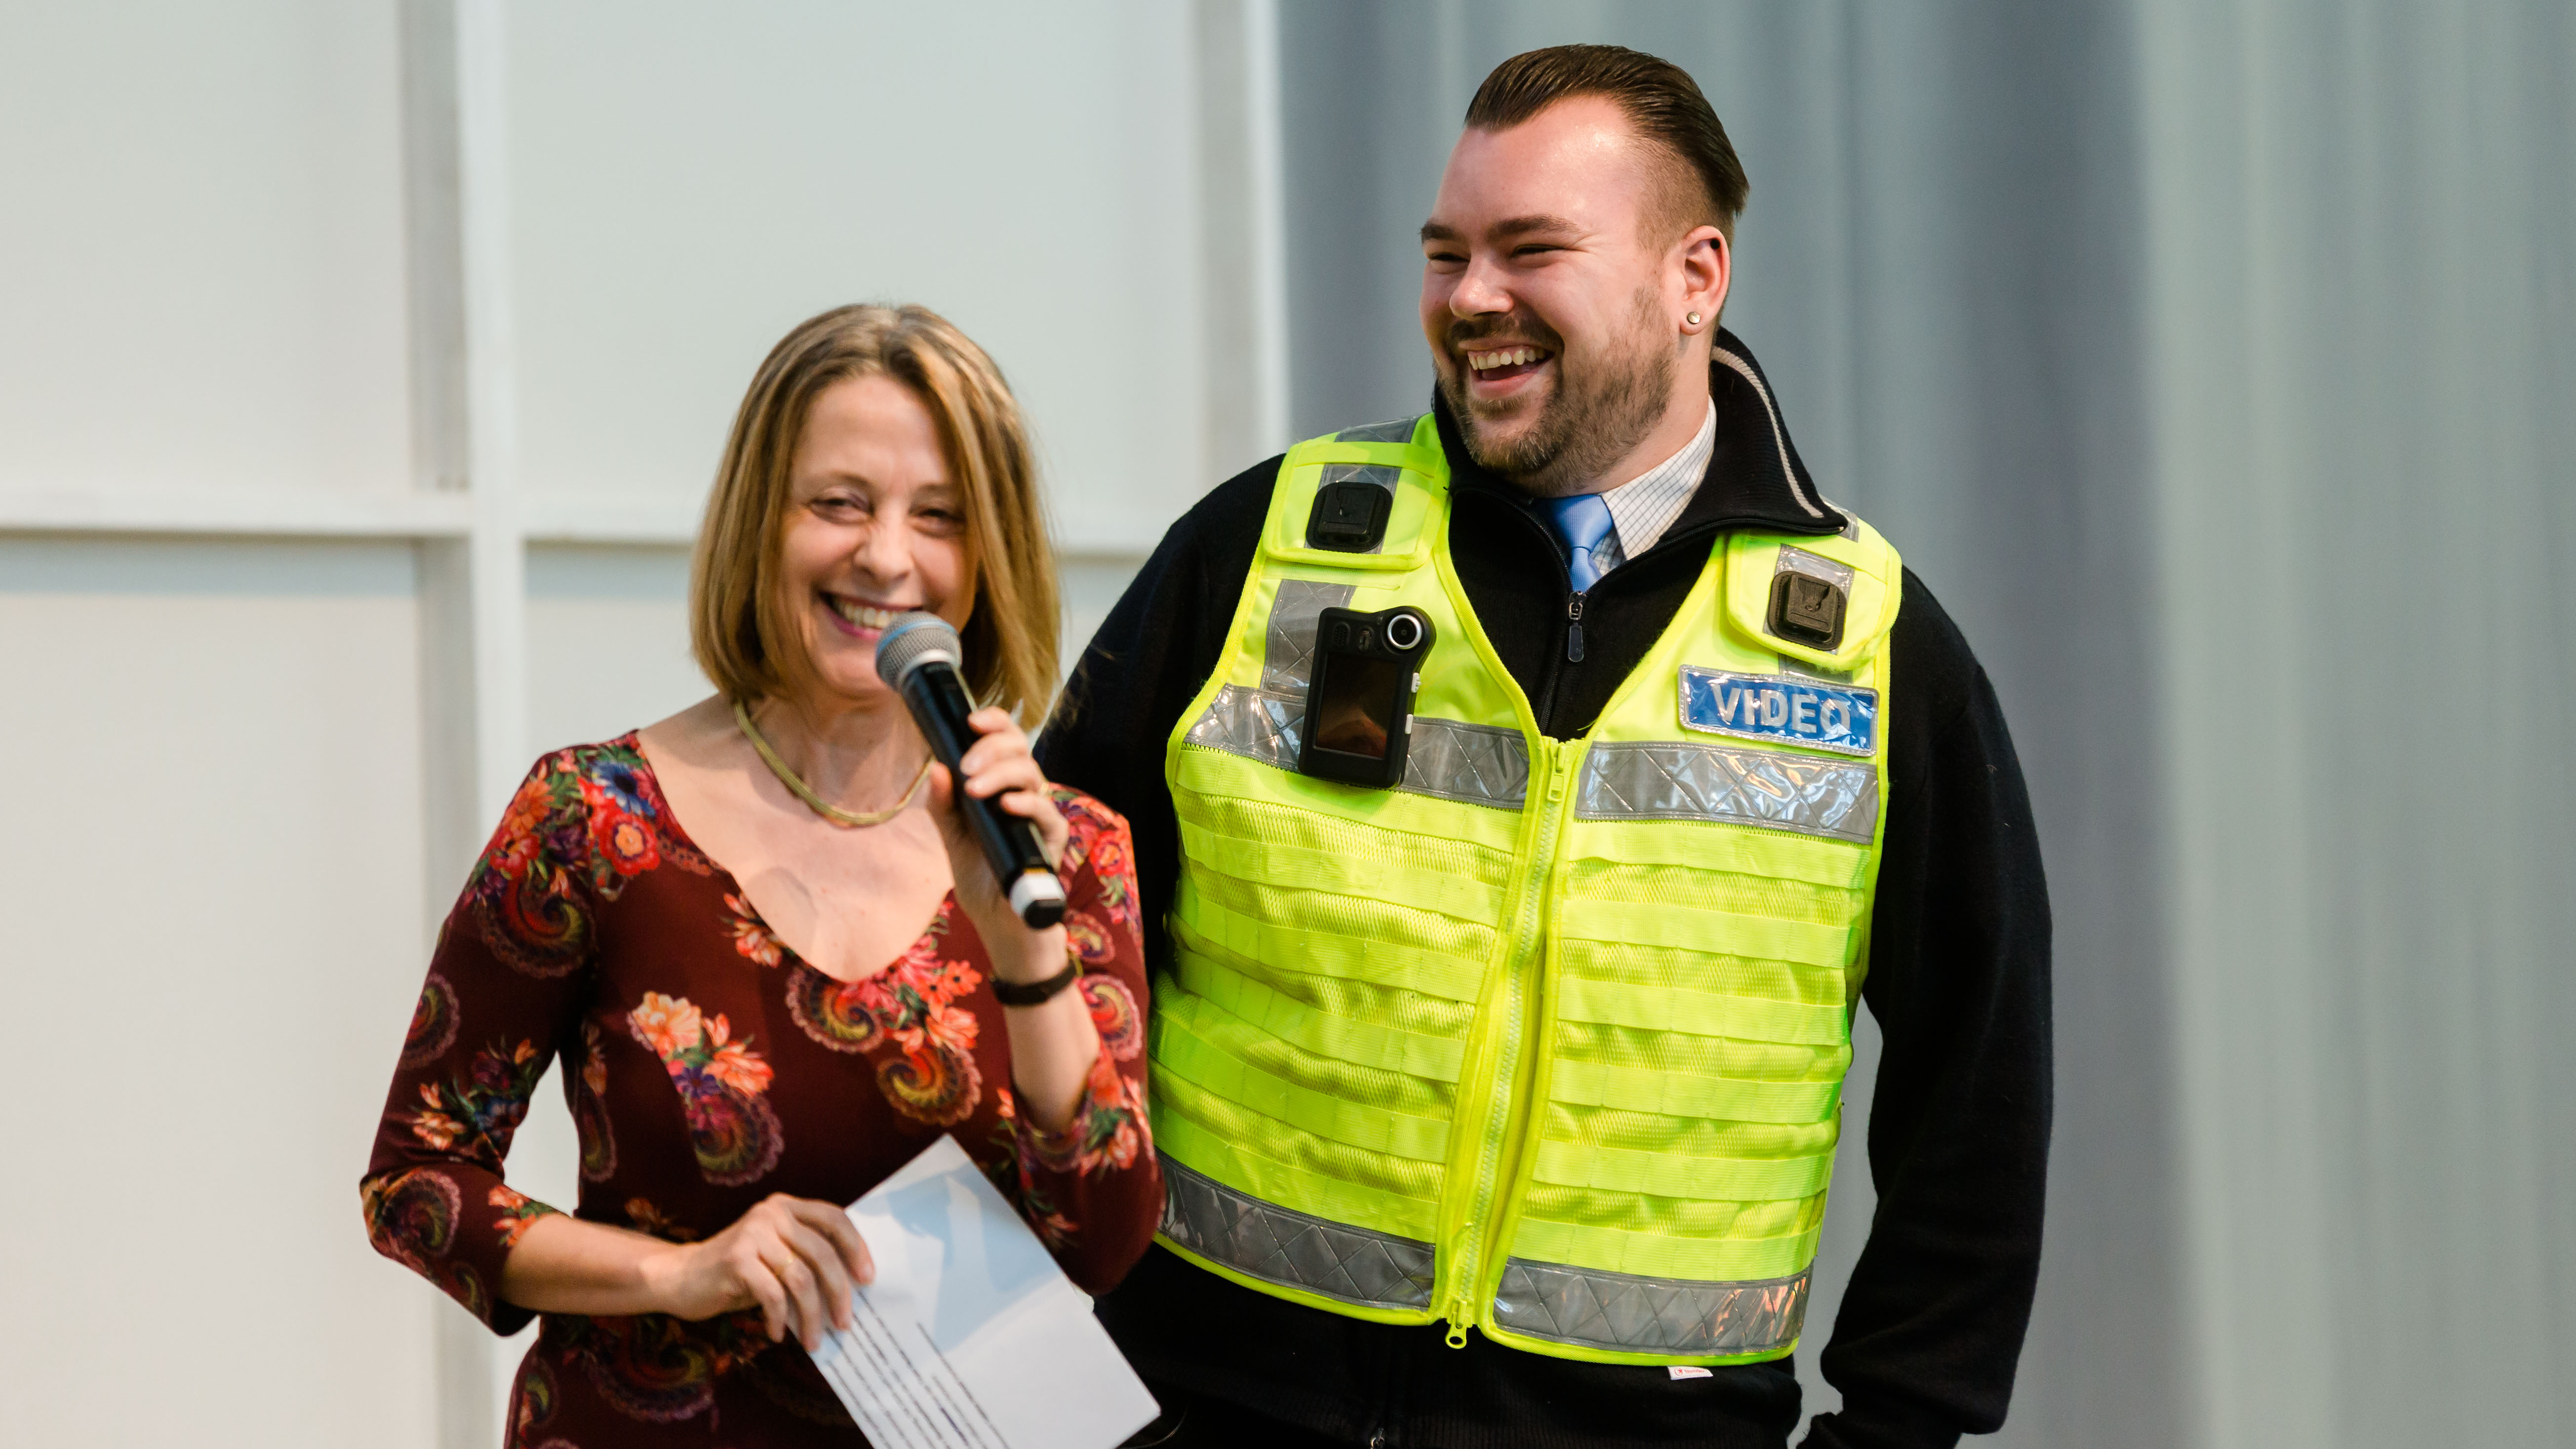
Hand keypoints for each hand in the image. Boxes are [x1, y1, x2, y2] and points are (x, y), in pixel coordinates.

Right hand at [642, 1193, 873, 1349]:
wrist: (680, 1276)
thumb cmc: (736, 1272)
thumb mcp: (775, 1256)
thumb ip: (805, 1258)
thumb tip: (850, 1288)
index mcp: (786, 1207)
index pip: (834, 1218)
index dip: (856, 1247)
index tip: (868, 1278)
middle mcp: (772, 1213)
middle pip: (822, 1253)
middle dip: (839, 1292)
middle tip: (845, 1323)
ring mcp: (753, 1234)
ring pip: (801, 1278)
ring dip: (812, 1315)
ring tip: (813, 1340)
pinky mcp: (737, 1260)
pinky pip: (773, 1295)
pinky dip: (779, 1319)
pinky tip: (776, 1334)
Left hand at [927, 706, 1070, 979]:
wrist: (997, 920)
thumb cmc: (979, 873)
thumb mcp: (952, 835)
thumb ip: (943, 804)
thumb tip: (934, 767)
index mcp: (1001, 784)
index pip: (1006, 740)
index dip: (994, 722)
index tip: (970, 720)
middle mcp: (1024, 793)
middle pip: (1020, 750)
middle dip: (991, 748)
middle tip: (965, 765)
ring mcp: (1040, 816)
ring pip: (1032, 775)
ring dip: (1001, 773)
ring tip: (973, 786)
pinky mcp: (1051, 841)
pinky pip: (1047, 814)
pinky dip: (1026, 804)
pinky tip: (1005, 804)